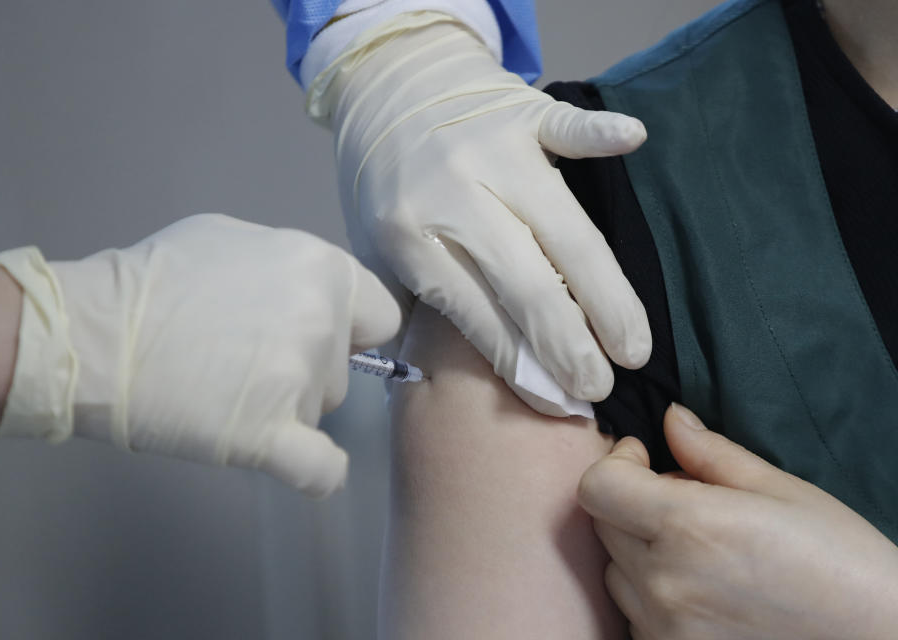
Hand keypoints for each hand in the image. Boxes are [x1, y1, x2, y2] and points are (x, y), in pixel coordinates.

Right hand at [0, 214, 400, 496]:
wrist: (95, 334)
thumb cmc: (158, 281)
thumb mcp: (235, 240)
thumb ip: (291, 268)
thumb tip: (319, 298)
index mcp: (321, 269)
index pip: (379, 317)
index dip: (351, 331)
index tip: (317, 339)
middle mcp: (322, 321)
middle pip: (343, 367)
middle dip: (306, 367)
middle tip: (245, 360)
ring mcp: (300, 381)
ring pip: (320, 408)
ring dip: (288, 406)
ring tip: (226, 389)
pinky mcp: (270, 438)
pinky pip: (322, 471)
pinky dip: (316, 473)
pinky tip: (295, 461)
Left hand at [310, 12, 650, 412]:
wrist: (387, 89)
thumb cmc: (386, 183)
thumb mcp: (375, 250)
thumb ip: (415, 300)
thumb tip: (467, 368)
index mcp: (408, 237)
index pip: (478, 313)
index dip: (521, 362)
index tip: (558, 398)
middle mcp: (452, 196)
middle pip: (526, 282)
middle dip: (569, 344)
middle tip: (602, 387)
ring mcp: (491, 151)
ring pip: (564, 229)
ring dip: (606, 292)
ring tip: (634, 344)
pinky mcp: (522, 114)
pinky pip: (566, 128)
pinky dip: (598, 135)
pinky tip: (634, 140)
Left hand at [578, 403, 897, 639]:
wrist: (876, 639)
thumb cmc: (838, 559)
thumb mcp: (778, 490)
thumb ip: (709, 453)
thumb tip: (671, 419)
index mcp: (687, 528)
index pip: (597, 486)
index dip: (617, 463)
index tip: (644, 457)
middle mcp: (664, 582)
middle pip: (603, 524)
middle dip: (630, 499)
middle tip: (683, 499)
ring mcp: (664, 627)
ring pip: (614, 570)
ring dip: (638, 549)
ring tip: (697, 548)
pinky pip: (633, 613)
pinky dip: (651, 593)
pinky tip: (700, 587)